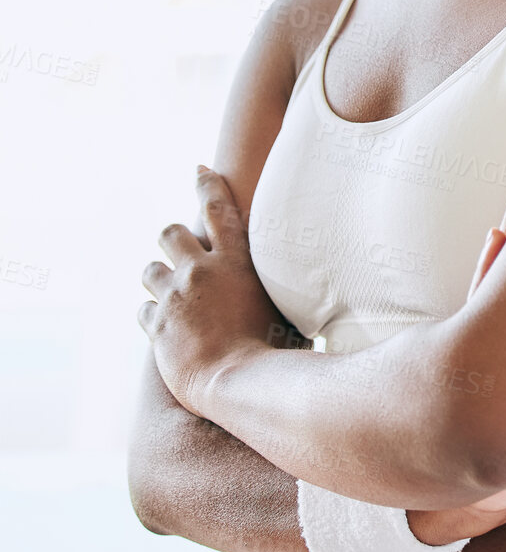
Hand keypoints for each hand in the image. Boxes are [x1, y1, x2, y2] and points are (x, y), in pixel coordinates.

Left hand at [137, 168, 283, 416]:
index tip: (200, 169)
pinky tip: (168, 327)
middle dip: (174, 238)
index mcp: (235, 260)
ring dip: (159, 278)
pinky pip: (144, 310)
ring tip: (173, 293)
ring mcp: (174, 298)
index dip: (207, 184)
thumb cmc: (276, 346)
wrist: (238, 382)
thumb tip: (316, 273)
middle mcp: (200, 272)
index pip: (218, 208)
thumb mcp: (288, 304)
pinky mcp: (156, 326)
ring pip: (149, 270)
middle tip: (183, 252)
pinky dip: (154, 315)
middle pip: (171, 232)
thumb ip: (286, 283)